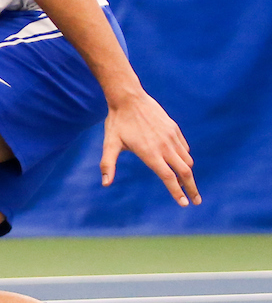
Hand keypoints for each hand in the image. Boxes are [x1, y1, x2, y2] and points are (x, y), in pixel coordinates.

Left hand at [100, 91, 199, 206]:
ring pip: (187, 160)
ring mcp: (172, 136)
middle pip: (185, 172)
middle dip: (191, 188)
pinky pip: (184, 147)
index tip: (184, 204)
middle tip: (196, 201)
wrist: (129, 97)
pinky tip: (181, 163)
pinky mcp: (174, 129)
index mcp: (150, 153)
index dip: (177, 192)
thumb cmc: (117, 122)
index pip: (169, 177)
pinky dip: (185, 158)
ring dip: (188, 174)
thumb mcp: (109, 144)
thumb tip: (105, 184)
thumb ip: (108, 165)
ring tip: (187, 184)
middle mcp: (165, 146)